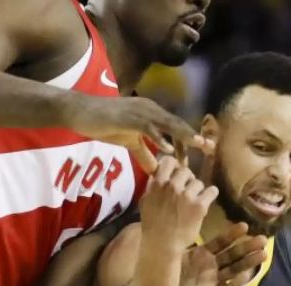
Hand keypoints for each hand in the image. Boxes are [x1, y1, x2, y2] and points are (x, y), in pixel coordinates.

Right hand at [62, 95, 214, 172]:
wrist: (80, 112)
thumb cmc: (104, 125)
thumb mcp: (128, 142)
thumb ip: (144, 154)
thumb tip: (157, 171)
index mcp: (152, 115)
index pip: (175, 128)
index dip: (189, 140)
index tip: (204, 151)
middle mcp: (150, 110)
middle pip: (177, 124)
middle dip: (194, 136)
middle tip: (211, 147)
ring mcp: (140, 111)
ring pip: (166, 123)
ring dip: (183, 135)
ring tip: (198, 145)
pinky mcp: (128, 117)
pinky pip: (147, 128)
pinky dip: (158, 138)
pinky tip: (167, 149)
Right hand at [139, 157, 216, 251]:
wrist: (162, 244)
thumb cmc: (152, 225)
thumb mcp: (146, 201)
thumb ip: (153, 186)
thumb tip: (158, 173)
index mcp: (158, 183)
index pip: (169, 161)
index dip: (174, 166)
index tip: (176, 174)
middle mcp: (172, 186)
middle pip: (186, 171)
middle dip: (187, 180)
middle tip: (186, 191)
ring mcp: (187, 195)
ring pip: (198, 182)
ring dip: (197, 190)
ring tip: (193, 201)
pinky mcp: (200, 205)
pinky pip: (212, 191)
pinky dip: (210, 195)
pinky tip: (206, 201)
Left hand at [177, 223, 266, 285]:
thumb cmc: (160, 274)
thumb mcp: (169, 253)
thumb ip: (176, 238)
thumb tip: (176, 215)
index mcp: (200, 254)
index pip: (220, 242)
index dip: (232, 235)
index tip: (245, 226)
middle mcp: (209, 266)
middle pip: (232, 255)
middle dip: (247, 247)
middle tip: (263, 239)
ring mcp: (211, 282)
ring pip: (233, 270)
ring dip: (248, 263)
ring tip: (263, 254)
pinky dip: (235, 284)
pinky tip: (246, 276)